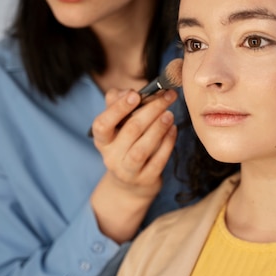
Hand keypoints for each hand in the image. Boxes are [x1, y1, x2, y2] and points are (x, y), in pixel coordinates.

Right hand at [90, 88, 177, 242]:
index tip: (136, 94)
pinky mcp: (145, 180)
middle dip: (151, 110)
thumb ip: (118, 104)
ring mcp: (128, 171)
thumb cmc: (126, 144)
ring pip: (142, 149)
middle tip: (167, 96)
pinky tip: (174, 129)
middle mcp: (111, 157)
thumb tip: (128, 91)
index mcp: (102, 140)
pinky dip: (167, 143)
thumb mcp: (117, 125)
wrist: (130, 184)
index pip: (102, 124)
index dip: (118, 109)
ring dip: (158, 128)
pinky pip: (158, 161)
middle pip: (130, 131)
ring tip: (170, 114)